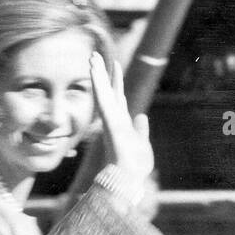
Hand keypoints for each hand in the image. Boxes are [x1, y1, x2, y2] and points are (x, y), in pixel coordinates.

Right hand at [89, 52, 153, 184]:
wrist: (128, 179)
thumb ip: (140, 129)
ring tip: (92, 57)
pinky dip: (99, 85)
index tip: (114, 64)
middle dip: (102, 72)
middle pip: (107, 90)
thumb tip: (142, 116)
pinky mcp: (110, 121)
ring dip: (97, 74)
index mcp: (120, 122)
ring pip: (102, 91)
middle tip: (95, 55)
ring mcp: (110, 118)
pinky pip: (103, 99)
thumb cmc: (134, 165)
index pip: (118, 97)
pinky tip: (95, 72)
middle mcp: (113, 117)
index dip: (115, 80)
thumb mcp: (141, 142)